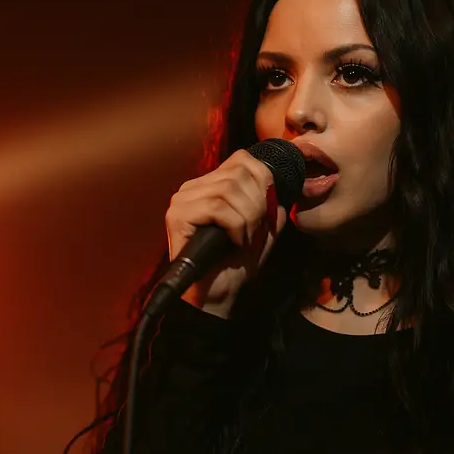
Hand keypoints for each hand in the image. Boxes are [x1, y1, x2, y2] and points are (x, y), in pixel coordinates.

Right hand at [166, 149, 288, 318]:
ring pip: (229, 190)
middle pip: (238, 172)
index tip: (268, 207)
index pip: (242, 159)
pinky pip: (217, 208)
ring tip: (245, 237)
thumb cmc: (239, 260)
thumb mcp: (263, 225)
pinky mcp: (177, 217)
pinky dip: (235, 226)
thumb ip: (270, 201)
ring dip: (248, 217)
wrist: (222, 293)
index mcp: (210, 184)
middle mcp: (192, 187)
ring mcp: (182, 201)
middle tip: (255, 228)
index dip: (263, 179)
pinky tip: (235, 241)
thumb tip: (277, 182)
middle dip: (257, 202)